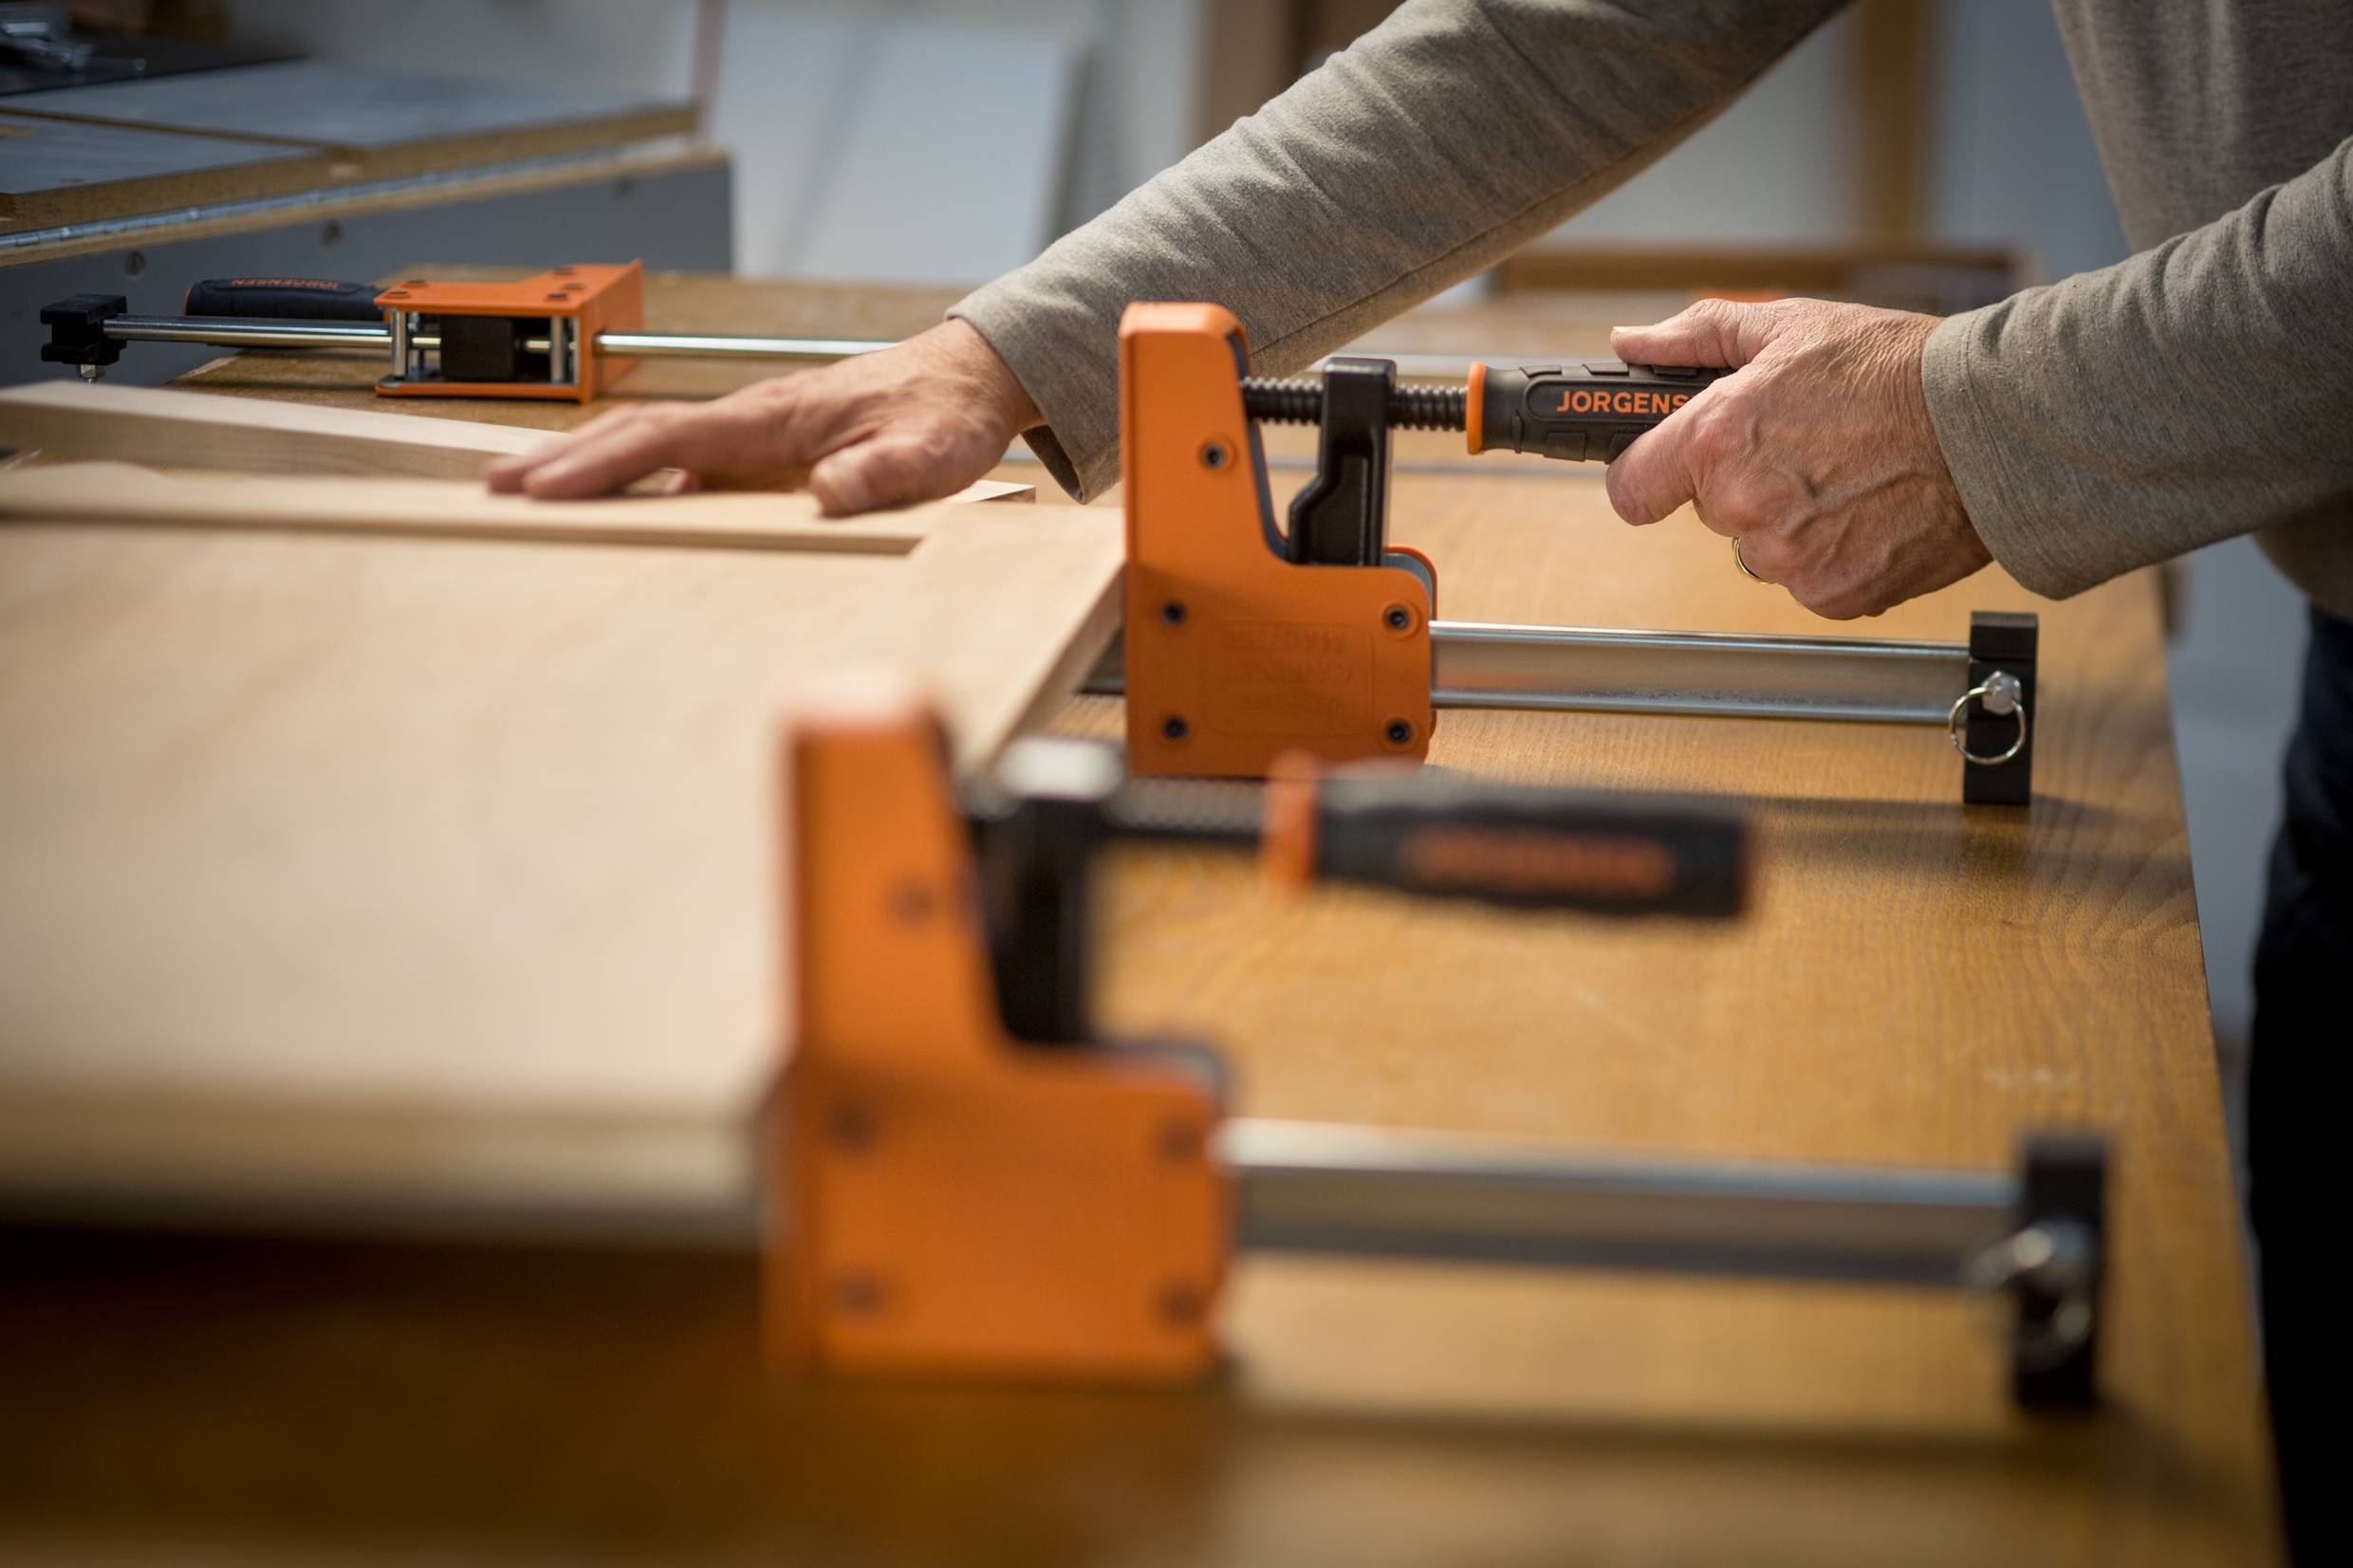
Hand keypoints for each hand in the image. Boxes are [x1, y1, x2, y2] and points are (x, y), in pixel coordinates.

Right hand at [485, 319, 1040, 512]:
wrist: (967, 377)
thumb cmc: (945, 414)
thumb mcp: (930, 454)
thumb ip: (882, 474)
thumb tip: (827, 496)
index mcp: (774, 418)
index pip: (669, 439)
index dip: (603, 465)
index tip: (546, 488)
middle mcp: (751, 419)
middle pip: (638, 435)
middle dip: (564, 462)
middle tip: (494, 492)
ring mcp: (752, 432)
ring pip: (652, 446)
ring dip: (587, 468)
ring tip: (521, 496)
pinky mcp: (764, 449)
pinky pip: (684, 464)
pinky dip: (635, 481)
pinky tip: (608, 513)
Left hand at [1605, 297, 1989, 619]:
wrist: (1991, 424)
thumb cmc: (1896, 368)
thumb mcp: (1790, 326)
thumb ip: (1697, 337)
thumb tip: (1633, 343)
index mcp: (1717, 439)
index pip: (1631, 489)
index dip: (1647, 475)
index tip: (1663, 471)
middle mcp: (1743, 505)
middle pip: (1708, 512)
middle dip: (1743, 482)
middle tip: (1805, 446)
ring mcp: (1787, 557)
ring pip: (1761, 547)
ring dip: (1791, 521)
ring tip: (1850, 474)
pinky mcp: (1831, 594)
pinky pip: (1808, 579)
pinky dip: (1835, 553)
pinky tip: (1871, 510)